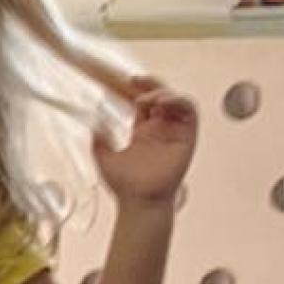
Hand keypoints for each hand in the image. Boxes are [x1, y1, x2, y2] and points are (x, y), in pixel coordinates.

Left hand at [94, 77, 197, 206]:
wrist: (138, 203)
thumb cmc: (126, 187)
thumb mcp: (103, 157)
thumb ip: (98, 139)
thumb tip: (93, 122)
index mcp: (144, 132)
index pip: (145, 102)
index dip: (138, 90)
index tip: (126, 82)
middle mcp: (160, 130)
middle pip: (161, 97)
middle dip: (150, 85)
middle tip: (135, 81)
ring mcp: (174, 133)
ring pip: (176, 101)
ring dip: (163, 93)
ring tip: (146, 98)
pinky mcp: (187, 138)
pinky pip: (190, 112)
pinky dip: (179, 102)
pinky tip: (163, 103)